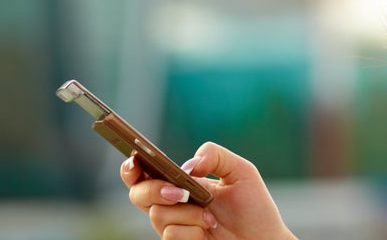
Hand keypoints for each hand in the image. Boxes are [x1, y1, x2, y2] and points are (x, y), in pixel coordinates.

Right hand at [121, 141, 296, 239]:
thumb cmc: (254, 206)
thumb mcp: (240, 170)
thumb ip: (214, 155)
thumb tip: (188, 165)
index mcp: (185, 182)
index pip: (149, 172)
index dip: (132, 166)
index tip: (134, 160)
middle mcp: (175, 204)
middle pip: (139, 193)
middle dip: (154, 189)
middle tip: (180, 193)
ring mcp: (176, 225)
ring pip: (157, 214)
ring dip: (187, 213)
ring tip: (211, 217)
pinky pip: (170, 234)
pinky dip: (191, 230)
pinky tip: (208, 231)